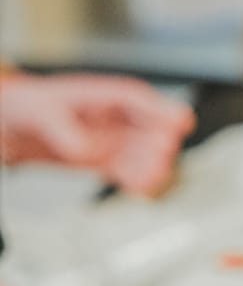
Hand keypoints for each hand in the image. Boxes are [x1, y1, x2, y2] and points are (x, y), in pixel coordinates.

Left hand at [0, 71, 194, 196]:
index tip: (181, 122)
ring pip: (146, 155)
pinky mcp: (108, 162)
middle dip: (159, 145)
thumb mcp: (40, 112)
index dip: (162, 110)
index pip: (139, 99)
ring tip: (148, 181)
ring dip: (152, 168)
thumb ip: (64, 130)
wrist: (12, 124)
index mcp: (104, 95)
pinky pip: (131, 173)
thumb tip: (86, 150)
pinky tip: (140, 189)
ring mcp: (115, 141)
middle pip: (152, 130)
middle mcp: (116, 118)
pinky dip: (138, 182)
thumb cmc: (27, 105)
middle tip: (159, 158)